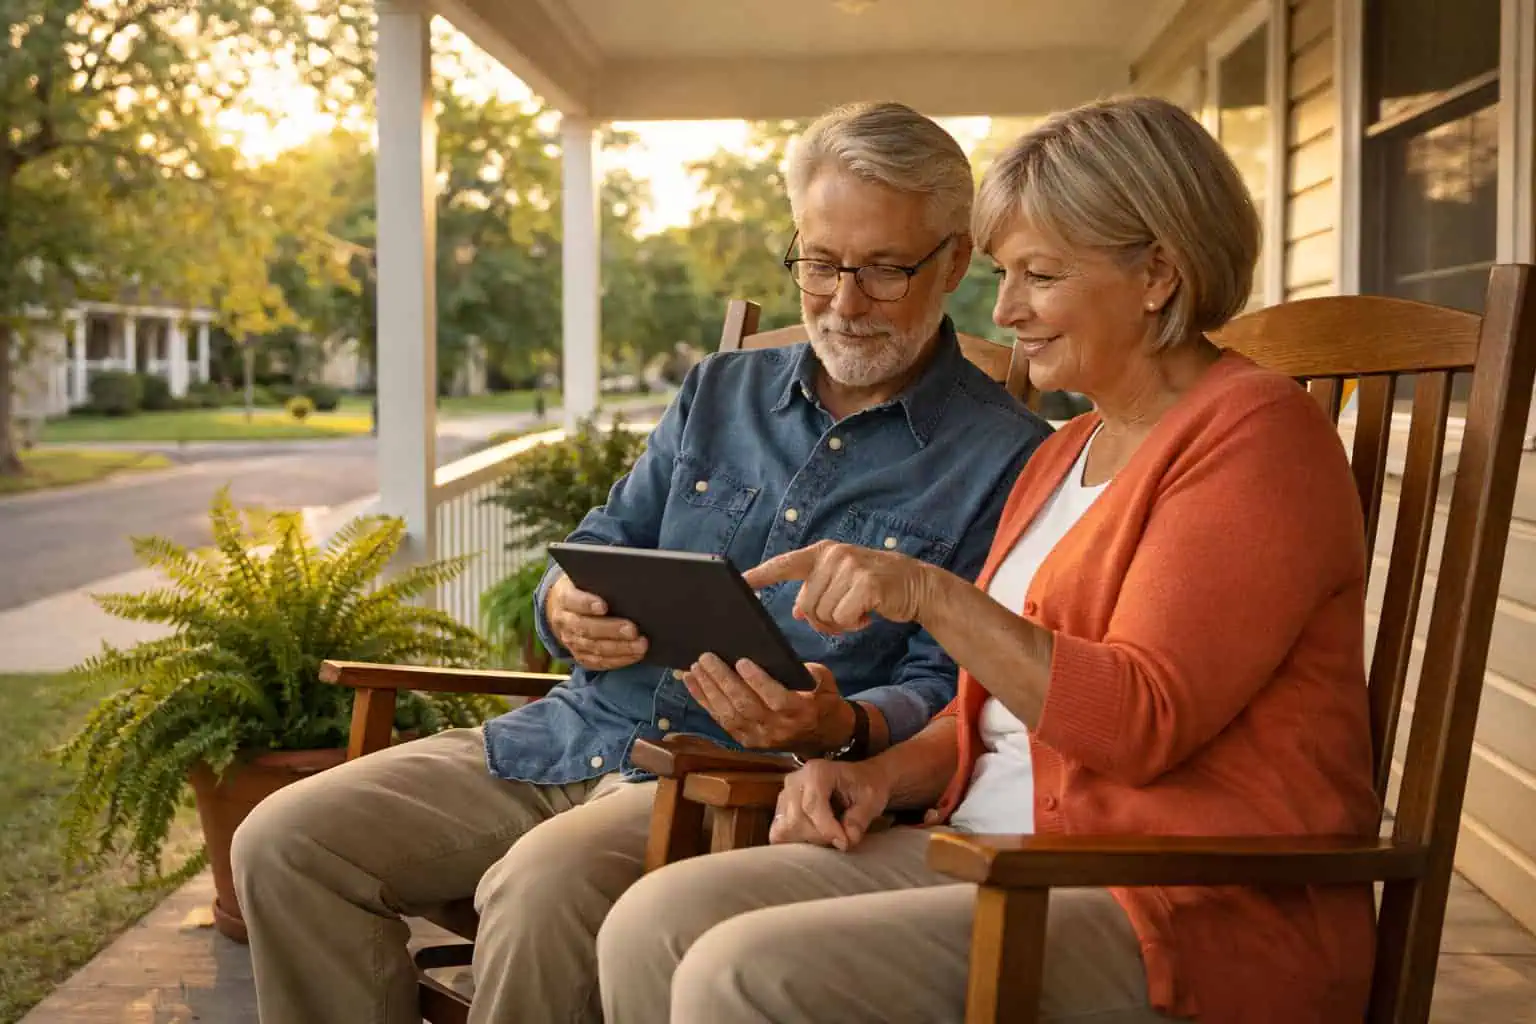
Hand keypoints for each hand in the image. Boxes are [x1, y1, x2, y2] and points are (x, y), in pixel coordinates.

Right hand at [544, 573, 647, 670]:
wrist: (564, 608)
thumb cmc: (585, 588)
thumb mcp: (586, 578)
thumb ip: (600, 579)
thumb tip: (627, 581)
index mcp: (564, 597)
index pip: (573, 600)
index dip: (587, 604)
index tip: (604, 606)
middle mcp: (564, 621)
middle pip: (585, 628)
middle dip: (611, 630)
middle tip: (633, 630)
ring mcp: (571, 640)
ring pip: (594, 648)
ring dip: (619, 648)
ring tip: (640, 645)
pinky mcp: (580, 655)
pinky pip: (598, 662)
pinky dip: (618, 660)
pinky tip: (634, 655)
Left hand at [680, 656, 850, 753]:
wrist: (824, 737)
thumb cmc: (822, 700)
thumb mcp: (824, 681)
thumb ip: (806, 670)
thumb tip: (775, 656)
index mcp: (801, 712)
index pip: (776, 698)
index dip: (757, 680)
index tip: (741, 660)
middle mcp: (778, 729)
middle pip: (745, 705)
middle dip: (723, 680)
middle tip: (707, 658)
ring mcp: (760, 738)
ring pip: (729, 715)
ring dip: (709, 690)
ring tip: (695, 668)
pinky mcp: (746, 741)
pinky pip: (722, 721)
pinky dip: (705, 701)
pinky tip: (693, 683)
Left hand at [743, 540, 932, 635]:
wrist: (917, 585)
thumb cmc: (875, 587)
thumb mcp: (842, 583)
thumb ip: (817, 592)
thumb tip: (799, 612)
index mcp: (821, 553)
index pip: (783, 564)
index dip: (760, 576)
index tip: (738, 583)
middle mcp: (833, 555)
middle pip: (806, 605)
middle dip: (824, 619)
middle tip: (847, 612)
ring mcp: (849, 566)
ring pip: (823, 615)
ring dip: (840, 623)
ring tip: (859, 610)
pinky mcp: (865, 583)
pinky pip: (842, 618)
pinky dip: (854, 624)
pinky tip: (869, 613)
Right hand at [770, 758, 891, 850]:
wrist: (861, 779)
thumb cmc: (866, 786)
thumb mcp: (872, 800)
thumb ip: (859, 819)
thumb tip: (847, 840)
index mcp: (817, 772)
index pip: (812, 805)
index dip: (827, 829)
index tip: (844, 843)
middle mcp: (795, 780)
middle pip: (795, 818)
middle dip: (818, 836)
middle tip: (839, 840)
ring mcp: (785, 794)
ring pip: (784, 827)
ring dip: (806, 839)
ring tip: (827, 838)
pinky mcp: (781, 808)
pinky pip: (779, 831)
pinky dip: (795, 840)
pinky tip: (814, 839)